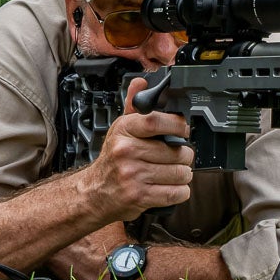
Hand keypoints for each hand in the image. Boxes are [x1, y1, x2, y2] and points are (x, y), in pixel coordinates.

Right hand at [81, 77, 193, 221]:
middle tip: (178, 155)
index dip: (177, 125)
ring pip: (180, 173)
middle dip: (184, 155)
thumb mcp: (120, 129)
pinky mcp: (140, 196)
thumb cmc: (112, 160)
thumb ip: (133, 105)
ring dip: (183, 174)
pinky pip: (176, 192)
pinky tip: (171, 185)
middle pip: (176, 151)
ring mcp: (133, 175)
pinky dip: (180, 191)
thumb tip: (142, 82)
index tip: (185, 129)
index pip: (155, 121)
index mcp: (124, 130)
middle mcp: (126, 151)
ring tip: (173, 171)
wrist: (95, 192)